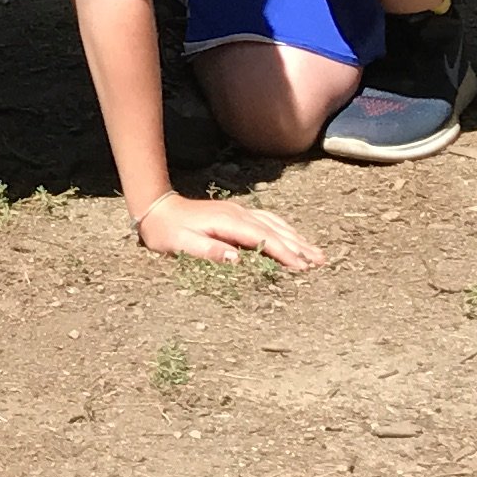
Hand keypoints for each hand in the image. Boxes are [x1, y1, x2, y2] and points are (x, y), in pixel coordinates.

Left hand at [133, 192, 323, 271]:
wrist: (157, 210)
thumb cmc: (167, 232)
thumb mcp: (181, 245)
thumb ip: (209, 251)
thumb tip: (237, 258)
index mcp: (227, 222)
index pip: (263, 238)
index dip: (284, 252)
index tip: (301, 267)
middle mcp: (238, 214)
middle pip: (275, 230)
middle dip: (299, 246)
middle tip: (320, 263)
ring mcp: (239, 212)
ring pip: (275, 224)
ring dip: (296, 238)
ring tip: (316, 253)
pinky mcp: (237, 214)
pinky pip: (268, 220)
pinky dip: (285, 230)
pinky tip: (294, 237)